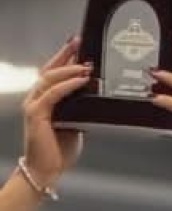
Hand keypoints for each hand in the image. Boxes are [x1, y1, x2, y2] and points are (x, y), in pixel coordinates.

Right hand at [21, 37, 87, 183]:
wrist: (46, 169)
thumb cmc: (59, 148)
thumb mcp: (76, 123)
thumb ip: (82, 109)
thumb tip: (98, 97)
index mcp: (45, 99)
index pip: (54, 71)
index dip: (65, 56)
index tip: (79, 43)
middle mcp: (36, 98)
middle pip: (49, 68)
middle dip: (65, 54)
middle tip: (80, 41)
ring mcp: (34, 105)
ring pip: (50, 78)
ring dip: (70, 69)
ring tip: (87, 63)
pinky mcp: (36, 114)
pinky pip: (53, 94)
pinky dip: (68, 85)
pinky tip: (82, 80)